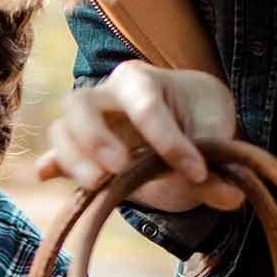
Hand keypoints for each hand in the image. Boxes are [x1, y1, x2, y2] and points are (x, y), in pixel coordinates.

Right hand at [30, 60, 246, 211]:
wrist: (188, 117)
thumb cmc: (199, 115)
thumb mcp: (216, 132)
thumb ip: (220, 165)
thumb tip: (231, 196)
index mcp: (140, 79)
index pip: (146, 106)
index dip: (171, 142)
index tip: (198, 172)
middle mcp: (106, 95)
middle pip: (81, 105)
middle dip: (96, 138)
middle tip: (120, 168)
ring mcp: (88, 124)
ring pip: (62, 130)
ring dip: (73, 158)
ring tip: (96, 185)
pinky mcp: (82, 152)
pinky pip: (55, 156)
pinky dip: (51, 167)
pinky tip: (46, 175)